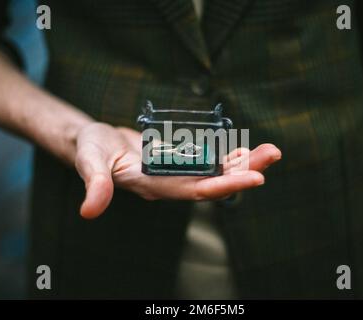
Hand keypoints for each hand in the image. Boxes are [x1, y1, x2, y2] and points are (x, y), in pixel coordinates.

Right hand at [74, 122, 281, 218]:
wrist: (95, 143)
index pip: (196, 190)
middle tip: (274, 154)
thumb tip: (88, 212)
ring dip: (244, 162)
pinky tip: (248, 150)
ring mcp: (177, 172)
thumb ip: (95, 184)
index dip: (226, 186)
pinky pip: (208, 160)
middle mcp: (172, 183)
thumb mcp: (90, 161)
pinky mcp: (178, 160)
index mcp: (155, 186)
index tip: (256, 178)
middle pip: (215, 181)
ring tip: (272, 150)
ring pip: (216, 171)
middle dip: (245, 170)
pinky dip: (229, 156)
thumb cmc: (91, 149)